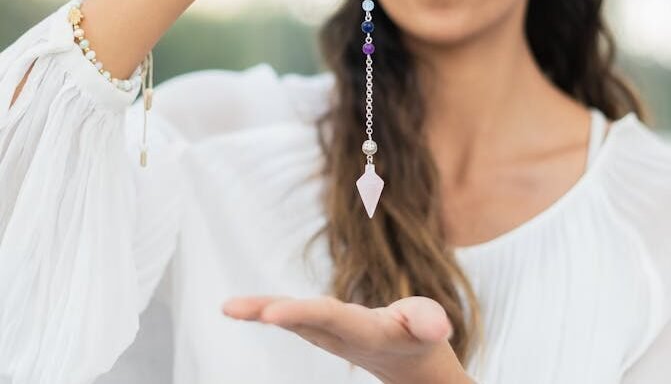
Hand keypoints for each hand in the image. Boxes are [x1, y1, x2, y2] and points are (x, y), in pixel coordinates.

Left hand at [222, 293, 467, 383]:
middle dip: (268, 312)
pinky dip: (268, 310)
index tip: (270, 315)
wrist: (412, 367)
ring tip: (228, 307)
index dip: (300, 313)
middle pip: (300, 321)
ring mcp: (330, 335)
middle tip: (231, 308)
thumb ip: (429, 323)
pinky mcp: (324, 329)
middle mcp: (340, 336)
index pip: (328, 318)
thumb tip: (438, 327)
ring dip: (260, 311)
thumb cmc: (421, 340)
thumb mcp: (430, 328)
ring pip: (292, 320)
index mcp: (364, 333)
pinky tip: (245, 309)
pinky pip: (293, 317)